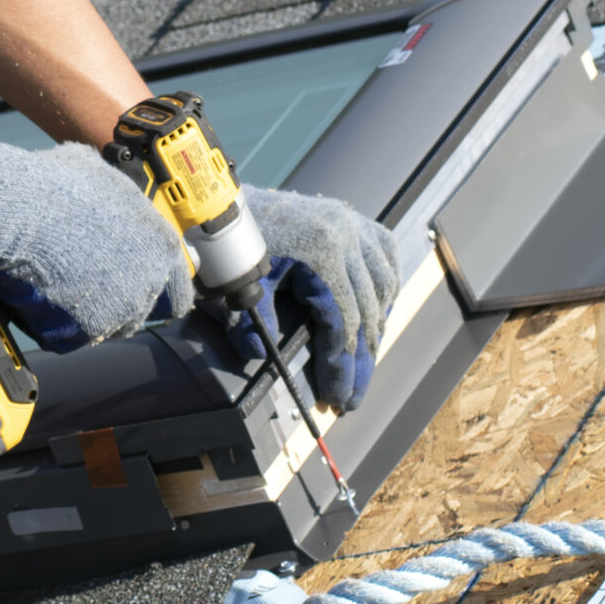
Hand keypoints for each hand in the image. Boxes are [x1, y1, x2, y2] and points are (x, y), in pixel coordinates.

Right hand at [0, 136, 193, 351]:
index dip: (157, 289)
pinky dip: (57, 323)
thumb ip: (117, 196)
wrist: (18, 212)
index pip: (178, 290)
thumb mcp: (99, 173)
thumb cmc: (57, 186)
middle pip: (141, 311)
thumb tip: (105, 191)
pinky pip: (72, 336)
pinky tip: (41, 295)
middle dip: (118, 301)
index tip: (136, 284)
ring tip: (60, 285)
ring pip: (107, 326)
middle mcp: (148, 284)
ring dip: (89, 313)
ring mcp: (118, 312)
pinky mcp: (84, 332)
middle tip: (88, 281)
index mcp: (161, 247)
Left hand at [232, 186, 399, 408]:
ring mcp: (350, 225)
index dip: (342, 366)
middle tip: (350, 397)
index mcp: (322, 252)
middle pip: (367, 311)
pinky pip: (382, 258)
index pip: (343, 323)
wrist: (222, 206)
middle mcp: (346, 235)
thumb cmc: (227, 245)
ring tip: (362, 364)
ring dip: (375, 327)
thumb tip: (260, 356)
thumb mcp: (234, 285)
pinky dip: (383, 289)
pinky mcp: (349, 220)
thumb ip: (248, 324)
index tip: (338, 398)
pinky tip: (376, 315)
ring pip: (382, 286)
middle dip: (361, 360)